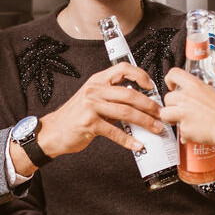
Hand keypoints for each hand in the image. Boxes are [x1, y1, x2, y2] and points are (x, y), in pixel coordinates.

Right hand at [37, 63, 165, 156]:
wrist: (53, 131)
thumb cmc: (75, 117)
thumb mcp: (92, 100)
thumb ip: (113, 99)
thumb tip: (140, 105)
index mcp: (97, 81)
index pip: (122, 69)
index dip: (140, 75)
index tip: (151, 86)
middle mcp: (94, 90)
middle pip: (129, 94)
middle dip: (149, 105)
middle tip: (161, 114)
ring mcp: (91, 106)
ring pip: (126, 112)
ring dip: (145, 122)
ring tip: (156, 128)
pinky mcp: (88, 123)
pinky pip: (114, 131)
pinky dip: (128, 140)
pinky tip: (138, 144)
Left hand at [161, 66, 214, 152]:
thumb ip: (213, 90)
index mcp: (195, 85)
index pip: (174, 74)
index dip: (170, 80)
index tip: (172, 85)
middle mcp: (186, 97)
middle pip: (167, 97)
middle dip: (172, 104)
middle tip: (180, 109)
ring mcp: (183, 113)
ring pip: (165, 114)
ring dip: (171, 118)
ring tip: (182, 122)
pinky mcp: (185, 128)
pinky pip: (179, 132)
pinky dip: (186, 134)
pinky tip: (195, 133)